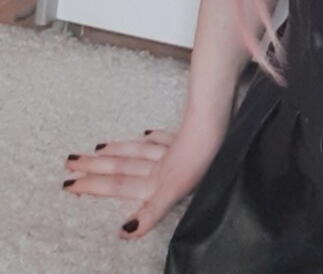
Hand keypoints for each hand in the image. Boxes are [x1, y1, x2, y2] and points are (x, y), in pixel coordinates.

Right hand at [62, 119, 224, 238]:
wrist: (219, 125)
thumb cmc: (203, 160)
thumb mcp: (175, 192)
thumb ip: (151, 211)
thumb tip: (123, 232)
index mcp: (154, 181)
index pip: (117, 185)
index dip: (92, 187)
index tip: (68, 185)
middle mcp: (158, 165)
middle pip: (121, 165)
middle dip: (94, 166)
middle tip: (69, 161)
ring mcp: (172, 149)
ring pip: (137, 150)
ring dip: (117, 150)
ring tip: (98, 148)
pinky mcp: (187, 139)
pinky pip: (164, 138)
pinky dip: (152, 137)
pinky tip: (147, 132)